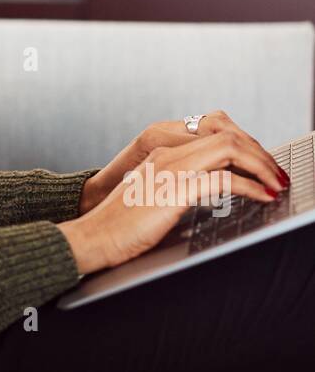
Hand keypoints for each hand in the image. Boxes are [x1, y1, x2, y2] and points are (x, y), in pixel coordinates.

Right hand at [76, 110, 287, 214]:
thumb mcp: (151, 197)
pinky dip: (251, 186)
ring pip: (230, 149)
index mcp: (163, 153)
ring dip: (261, 165)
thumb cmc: (119, 227)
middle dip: (260, 153)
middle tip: (277, 173)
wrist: (93, 238)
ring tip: (277, 182)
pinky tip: (262, 197)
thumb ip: (174, 187)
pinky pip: (224, 179)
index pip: (214, 133)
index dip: (245, 146)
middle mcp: (168, 155)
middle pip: (228, 135)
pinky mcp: (174, 191)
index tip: (262, 165)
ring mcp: (171, 170)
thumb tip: (206, 192)